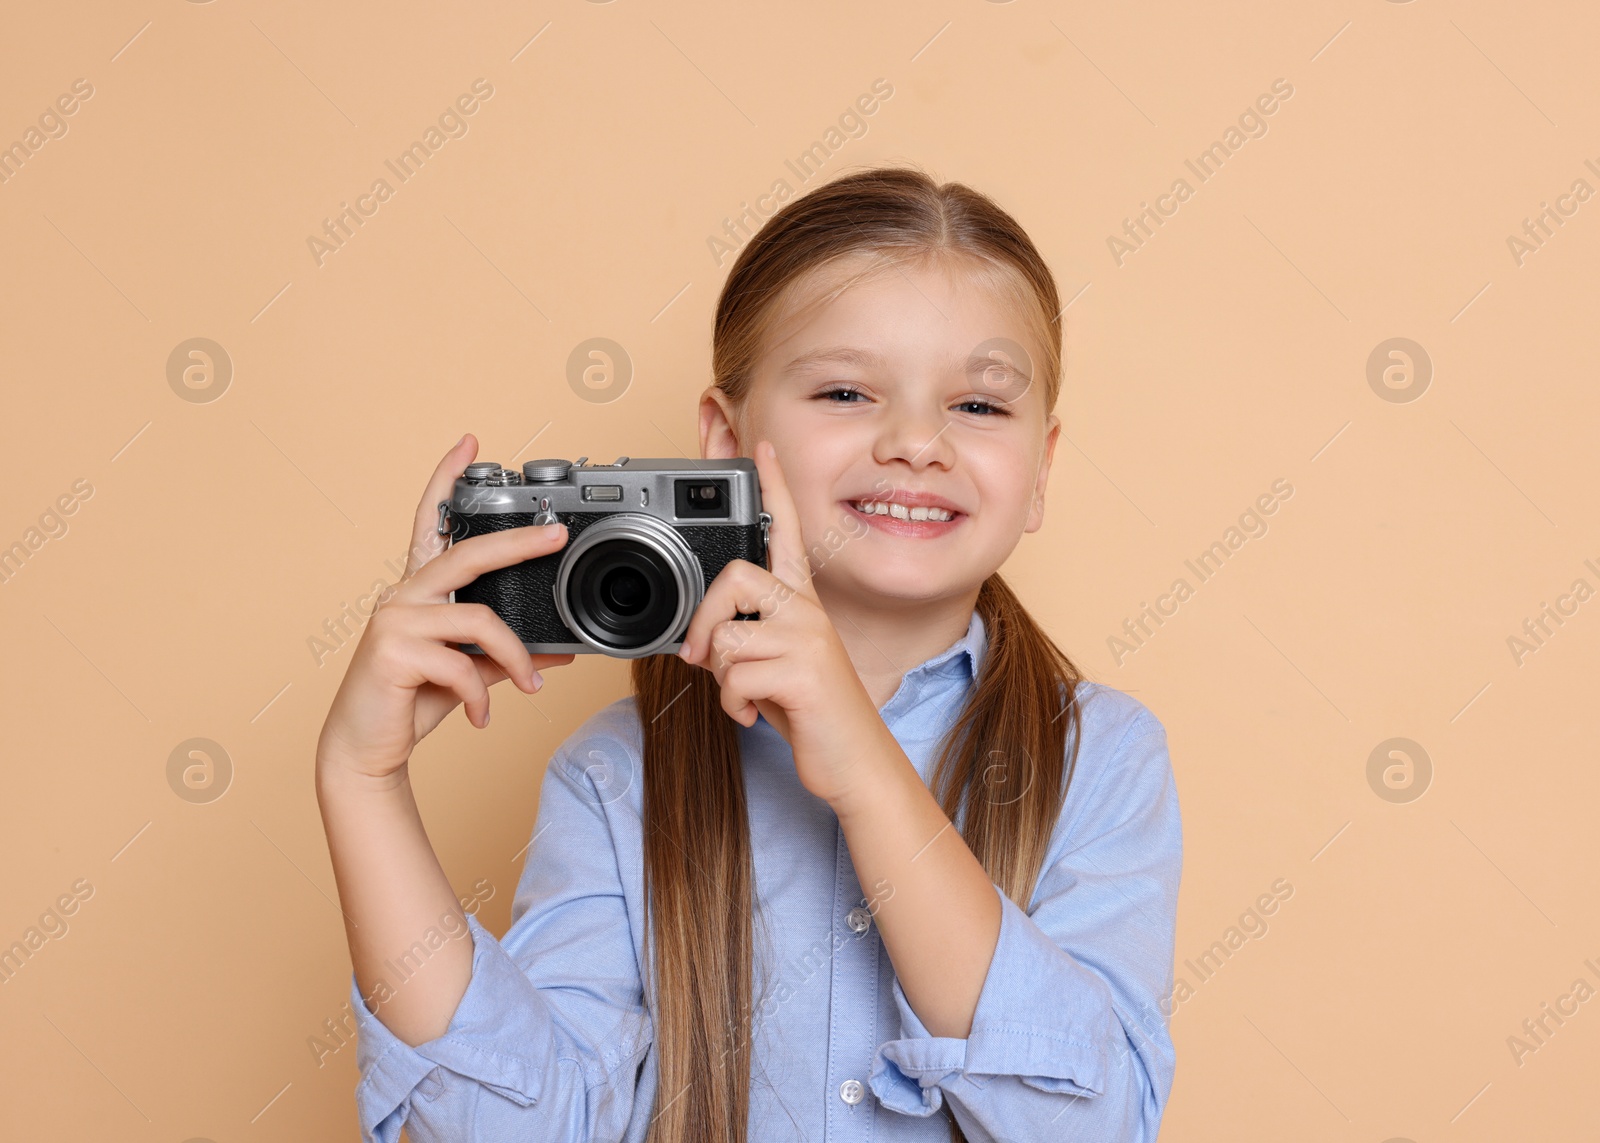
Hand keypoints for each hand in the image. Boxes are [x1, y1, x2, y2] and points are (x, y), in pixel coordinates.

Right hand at [315, 434, 575, 783]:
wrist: (367, 749)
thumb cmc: (411, 702)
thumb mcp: (468, 672)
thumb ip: (507, 656)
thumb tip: (562, 651)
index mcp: (418, 590)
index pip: (430, 522)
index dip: (446, 480)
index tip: (469, 443)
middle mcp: (402, 595)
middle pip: (467, 554)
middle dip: (518, 542)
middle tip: (556, 537)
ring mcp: (394, 619)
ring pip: (480, 620)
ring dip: (516, 658)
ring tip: (531, 686)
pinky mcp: (391, 652)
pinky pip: (462, 665)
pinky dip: (482, 695)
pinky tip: (481, 717)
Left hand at [677, 440, 890, 806]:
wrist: (855, 761)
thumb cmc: (812, 712)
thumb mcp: (773, 666)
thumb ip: (744, 639)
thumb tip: (699, 640)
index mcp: (802, 602)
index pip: (787, 530)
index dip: (774, 487)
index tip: (763, 445)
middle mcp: (808, 611)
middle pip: (736, 578)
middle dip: (706, 621)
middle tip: (702, 658)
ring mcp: (808, 639)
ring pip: (729, 636)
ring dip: (721, 678)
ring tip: (744, 696)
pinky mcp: (804, 672)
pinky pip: (736, 676)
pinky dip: (732, 705)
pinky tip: (753, 716)